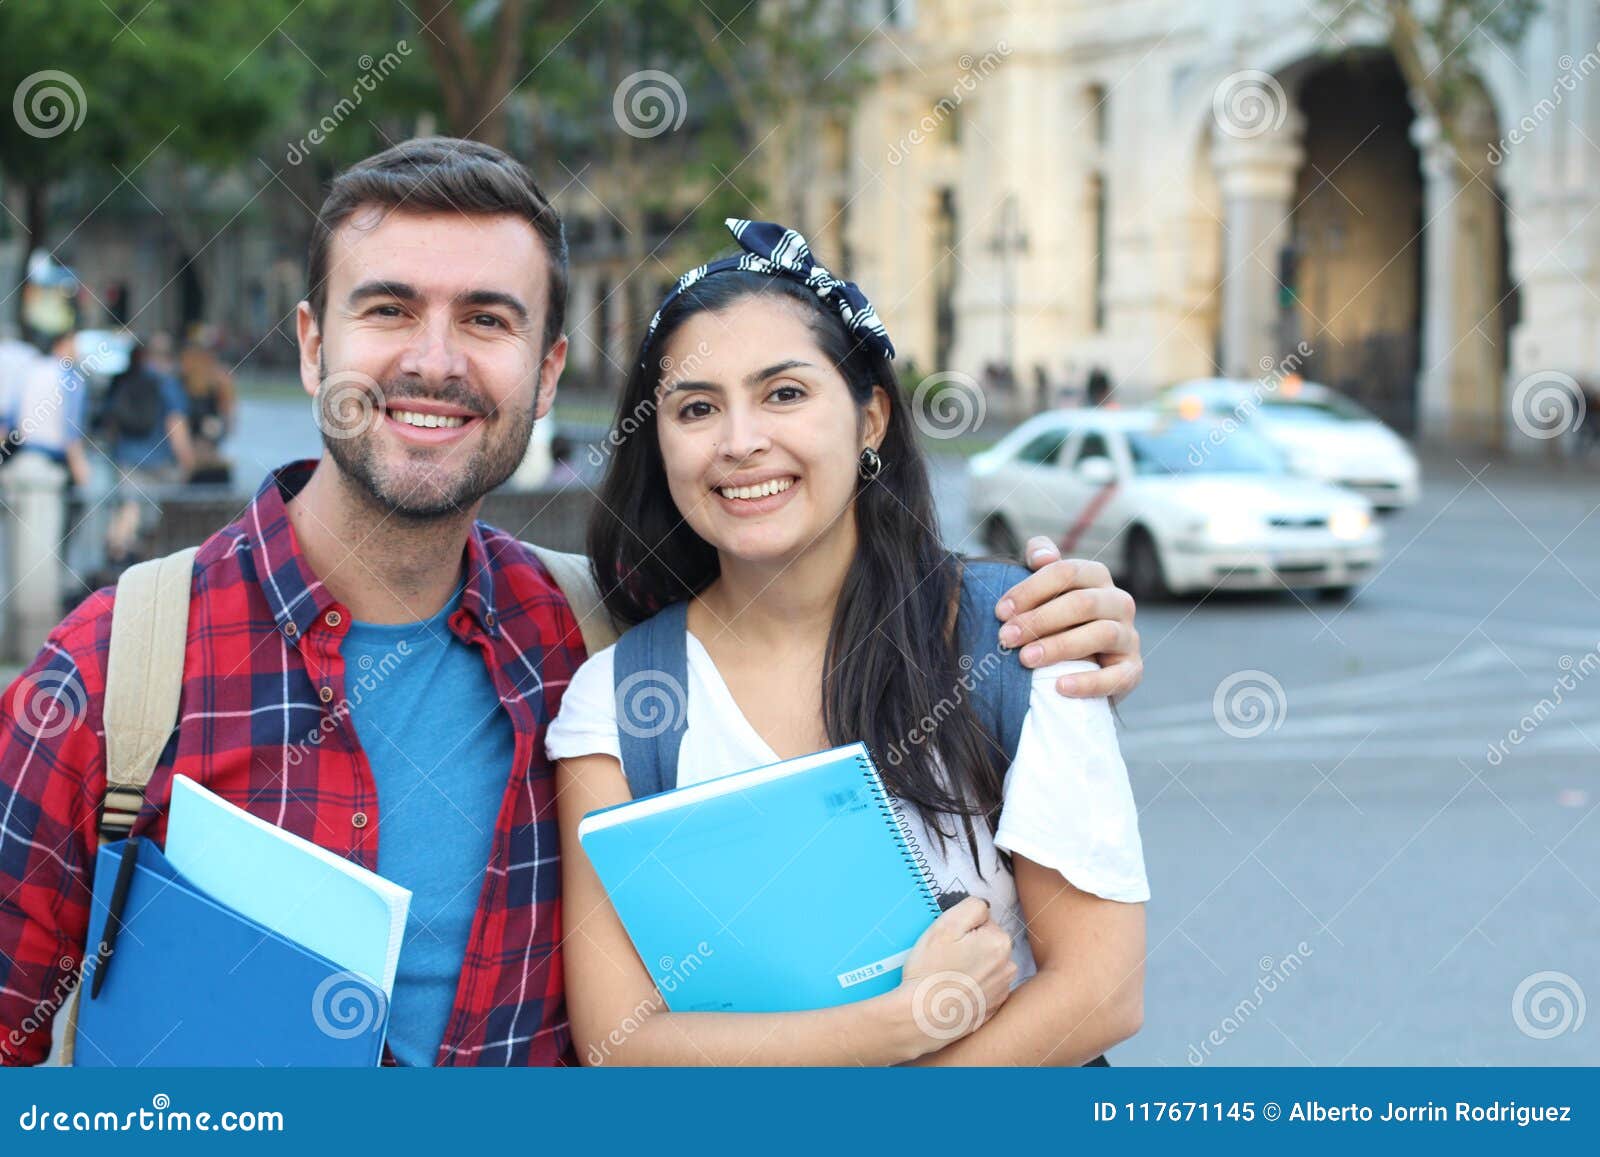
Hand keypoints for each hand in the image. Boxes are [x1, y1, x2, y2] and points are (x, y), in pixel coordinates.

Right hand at [894, 897, 1016, 1057]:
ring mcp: (1001, 991)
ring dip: (970, 967)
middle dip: (968, 947)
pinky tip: (952, 993)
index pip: (983, 921)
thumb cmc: (930, 972)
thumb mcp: (946, 925)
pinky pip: (981, 989)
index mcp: (1000, 943)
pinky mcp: (991, 1010)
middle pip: (986, 943)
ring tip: (947, 978)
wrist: (921, 1019)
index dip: (962, 929)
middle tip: (944, 959)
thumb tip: (984, 909)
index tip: (948, 943)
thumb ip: (972, 907)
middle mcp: (1008, 967)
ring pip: (984, 966)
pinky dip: (970, 988)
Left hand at [996, 536, 1141, 701]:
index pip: (1066, 572)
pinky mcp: (1132, 670)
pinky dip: (1088, 682)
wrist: (1081, 664)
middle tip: (1006, 638)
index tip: (1000, 612)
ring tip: (1026, 659)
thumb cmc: (1057, 619)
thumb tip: (1042, 556)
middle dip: (1039, 619)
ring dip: (1059, 646)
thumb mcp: (1047, 588)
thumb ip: (1042, 561)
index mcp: (1097, 577)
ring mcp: (1129, 636)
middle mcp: (1118, 602)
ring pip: (1101, 634)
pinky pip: (1117, 676)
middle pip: (1082, 603)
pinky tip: (1059, 687)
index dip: (1030, 590)